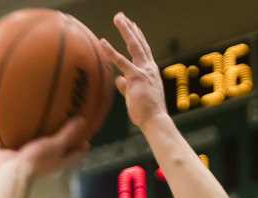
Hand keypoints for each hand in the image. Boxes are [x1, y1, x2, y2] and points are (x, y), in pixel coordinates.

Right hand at [0, 115, 90, 178]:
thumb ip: (68, 134)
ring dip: (43, 136)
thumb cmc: (36, 161)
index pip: (76, 152)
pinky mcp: (19, 154)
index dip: (82, 144)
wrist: (12, 170)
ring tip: (44, 119)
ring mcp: (33, 158)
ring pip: (41, 145)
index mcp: (59, 159)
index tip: (86, 133)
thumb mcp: (55, 145)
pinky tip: (22, 122)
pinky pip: (23, 142)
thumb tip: (82, 121)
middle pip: (60, 149)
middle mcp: (48, 160)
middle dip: (64, 138)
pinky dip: (23, 134)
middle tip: (66, 122)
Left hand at [98, 14, 169, 129]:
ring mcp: (143, 71)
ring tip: (118, 18)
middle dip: (131, 28)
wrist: (155, 121)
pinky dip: (111, 51)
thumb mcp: (135, 96)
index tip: (134, 27)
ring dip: (126, 30)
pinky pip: (121, 61)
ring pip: (134, 45)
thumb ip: (126, 86)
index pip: (144, 51)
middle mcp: (149, 68)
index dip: (139, 37)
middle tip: (122, 17)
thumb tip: (118, 80)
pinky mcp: (135, 77)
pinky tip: (103, 42)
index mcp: (151, 72)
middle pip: (139, 43)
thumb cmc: (146, 112)